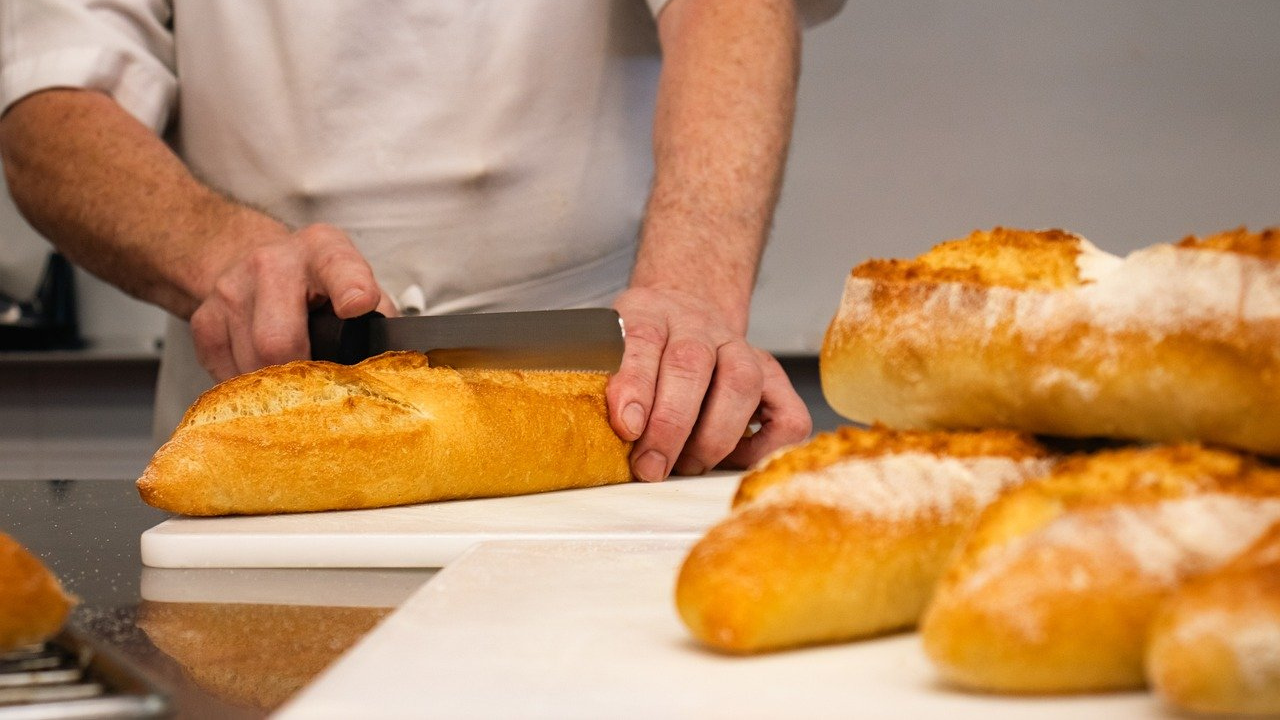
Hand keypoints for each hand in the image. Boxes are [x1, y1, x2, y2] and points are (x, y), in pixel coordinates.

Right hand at [189, 223, 394, 379]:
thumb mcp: (357, 286)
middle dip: (302, 375)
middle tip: (321, 387)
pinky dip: (250, 386)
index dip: (350, 287)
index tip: (358, 304)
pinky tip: (266, 375)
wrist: (259, 263)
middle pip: (279, 339)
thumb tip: (391, 366)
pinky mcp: (204, 319)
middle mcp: (272, 263)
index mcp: (324, 251)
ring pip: (252, 363)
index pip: (338, 267)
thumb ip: (377, 318)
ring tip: (296, 379)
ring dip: (278, 385)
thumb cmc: (321, 287)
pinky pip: (226, 373)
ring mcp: (231, 289)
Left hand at [607, 286, 811, 480]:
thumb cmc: (639, 348)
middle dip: (670, 425)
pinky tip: (732, 458)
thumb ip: (603, 380)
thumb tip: (600, 434)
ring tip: (687, 466)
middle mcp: (699, 325)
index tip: (626, 426)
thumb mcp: (607, 348)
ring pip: (741, 384)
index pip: (642, 339)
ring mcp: (741, 348)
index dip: (635, 384)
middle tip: (651, 467)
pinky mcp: (772, 377)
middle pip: (691, 363)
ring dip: (713, 436)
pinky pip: (787, 414)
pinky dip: (766, 445)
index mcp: (649, 312)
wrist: (683, 313)